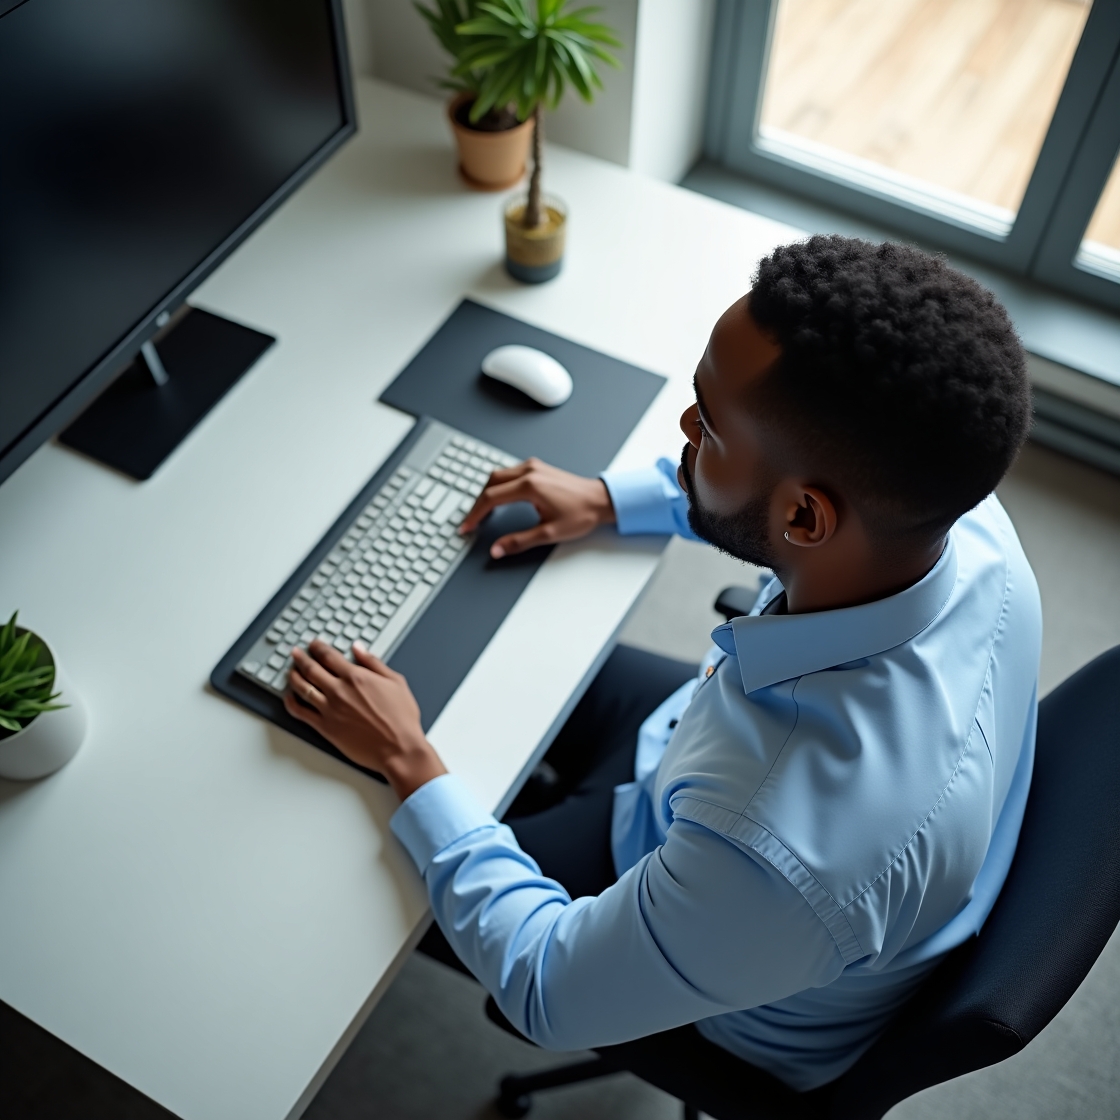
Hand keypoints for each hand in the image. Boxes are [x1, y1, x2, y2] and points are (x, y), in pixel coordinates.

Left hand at [283, 640, 446, 800]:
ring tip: (290, 671)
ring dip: (293, 676)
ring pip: (302, 688)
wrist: (399, 748)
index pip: (329, 656)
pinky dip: (291, 703)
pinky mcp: (325, 728)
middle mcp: (339, 691)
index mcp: (356, 677)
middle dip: (300, 658)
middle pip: (311, 669)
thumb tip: (358, 649)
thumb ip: (373, 663)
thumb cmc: (401, 718)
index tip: (314, 645)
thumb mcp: (395, 682)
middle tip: (295, 653)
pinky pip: (300, 712)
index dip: (318, 648)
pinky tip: (289, 698)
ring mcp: (329, 710)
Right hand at [459, 458, 615, 557]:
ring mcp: (534, 466)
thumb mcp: (549, 533)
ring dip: (487, 492)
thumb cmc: (582, 513)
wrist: (601, 500)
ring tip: (483, 512)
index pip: (491, 498)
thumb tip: (498, 549)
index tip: (467, 527)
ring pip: (498, 475)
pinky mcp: (538, 467)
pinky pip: (509, 472)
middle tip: (472, 521)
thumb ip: (519, 542)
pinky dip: (499, 485)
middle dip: (477, 502)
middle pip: (490, 483)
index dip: (474, 515)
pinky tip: (499, 497)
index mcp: (530, 486)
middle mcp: (530, 471)